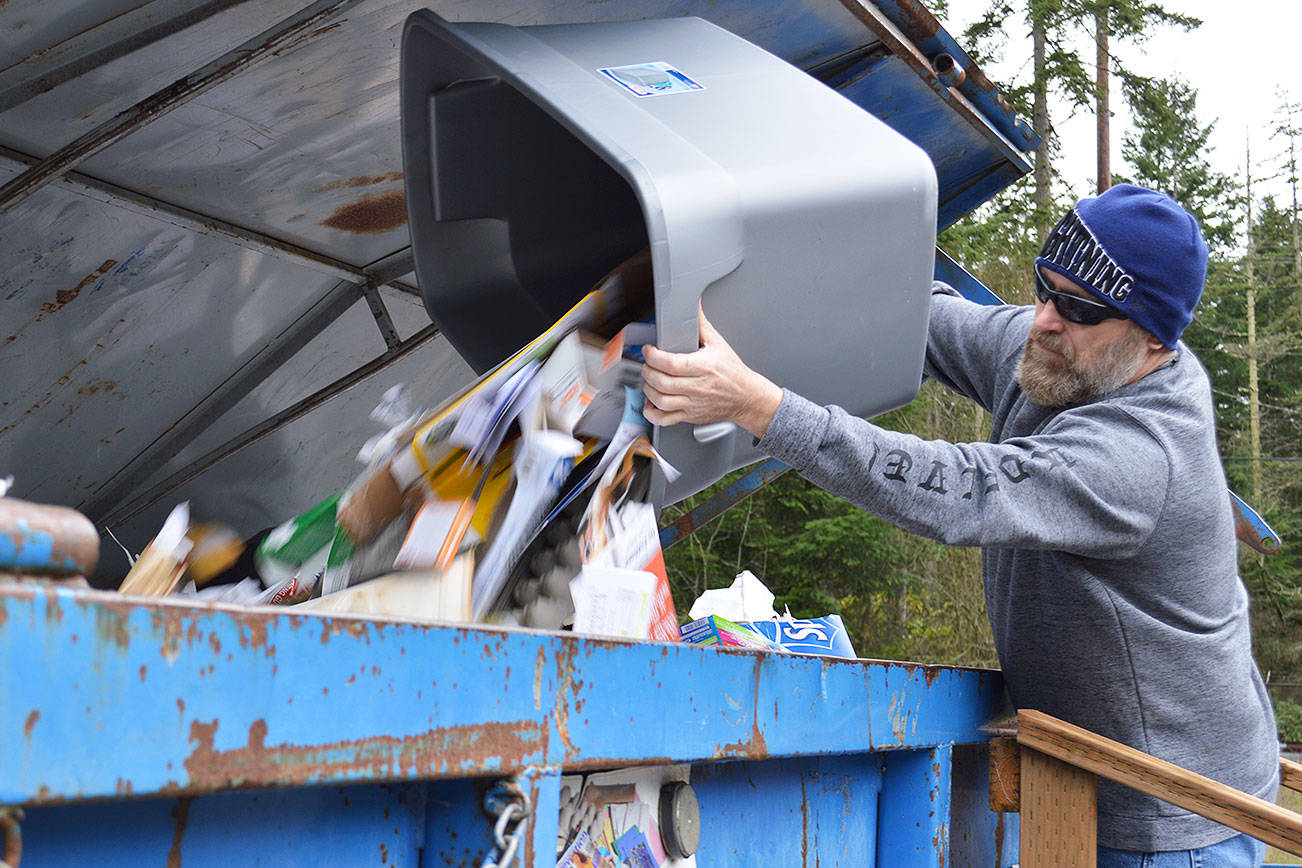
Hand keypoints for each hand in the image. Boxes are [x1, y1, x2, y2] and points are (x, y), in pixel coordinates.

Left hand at [641, 306, 783, 438]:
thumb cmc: (733, 372)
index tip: (649, 350)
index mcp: (703, 367)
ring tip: (650, 380)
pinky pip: (665, 420)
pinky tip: (652, 402)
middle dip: (648, 371)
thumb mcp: (718, 344)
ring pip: (661, 401)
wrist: (746, 397)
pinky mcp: (690, 416)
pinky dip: (652, 412)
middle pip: (662, 382)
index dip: (654, 356)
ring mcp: (693, 403)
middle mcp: (697, 387)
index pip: (671, 364)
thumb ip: (701, 325)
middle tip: (648, 364)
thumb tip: (693, 305)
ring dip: (648, 389)